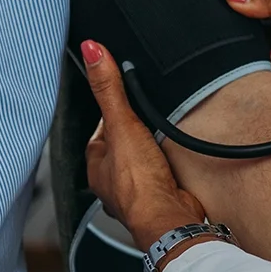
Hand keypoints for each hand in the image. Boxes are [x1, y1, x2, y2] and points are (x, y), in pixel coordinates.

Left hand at [79, 40, 209, 252]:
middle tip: (149, 116)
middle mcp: (113, 181)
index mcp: (96, 165)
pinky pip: (162, 175)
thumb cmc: (138, 184)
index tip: (127, 97)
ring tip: (164, 136)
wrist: (170, 219)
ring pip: (141, 162)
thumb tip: (92, 52)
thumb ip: (109, 89)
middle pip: (122, 146)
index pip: (101, 130)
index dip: (114, 111)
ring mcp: (137, 191)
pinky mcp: (161, 197)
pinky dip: (169, 167)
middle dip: (135, 132)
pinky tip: (178, 161)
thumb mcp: (122, 126)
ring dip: (152, 150)